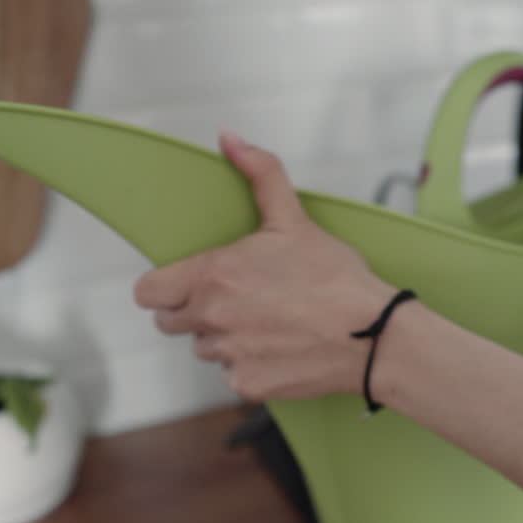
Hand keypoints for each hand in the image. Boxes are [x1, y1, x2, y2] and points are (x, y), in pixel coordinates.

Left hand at [134, 131, 396, 400]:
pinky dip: (249, 364)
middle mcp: (212, 318)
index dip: (163, 287)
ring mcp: (229, 355)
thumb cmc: (336, 278)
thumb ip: (260, 174)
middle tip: (232, 299)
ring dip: (222, 337)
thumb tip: (229, 138)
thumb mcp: (295, 219)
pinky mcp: (249, 384)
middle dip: (192, 311)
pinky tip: (280, 347)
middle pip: (170, 323)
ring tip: (263, 322)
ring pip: (204, 348)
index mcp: (213, 275)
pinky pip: (232, 375)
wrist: (375, 336)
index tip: (187, 283)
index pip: (147, 292)